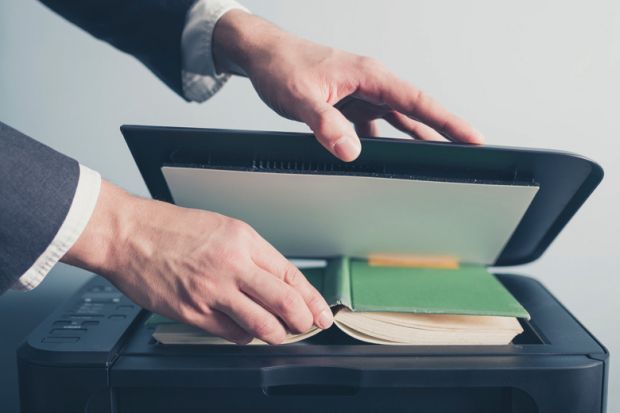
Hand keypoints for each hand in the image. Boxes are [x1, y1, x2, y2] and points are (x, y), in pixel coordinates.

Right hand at [62, 181, 332, 343]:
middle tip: (307, 326)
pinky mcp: (192, 312)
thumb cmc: (171, 229)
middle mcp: (232, 265)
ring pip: (262, 324)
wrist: (128, 235)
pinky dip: (245, 337)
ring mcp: (212, 291)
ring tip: (278, 333)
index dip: (312, 298)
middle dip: (303, 320)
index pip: (291, 274)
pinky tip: (245, 332)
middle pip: (285, 302)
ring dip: (276, 334)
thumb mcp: (222, 229)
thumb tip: (279, 281)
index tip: (321, 311)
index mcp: (243, 240)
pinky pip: (231, 334)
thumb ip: (251, 255)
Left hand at [213, 10, 483, 161]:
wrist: (262, 55)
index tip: (473, 137)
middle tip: (468, 152)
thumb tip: (351, 152)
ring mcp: (361, 93)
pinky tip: (386, 157)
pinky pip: (375, 125)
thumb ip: (326, 124)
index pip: (417, 101)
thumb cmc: (281, 66)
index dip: (448, 121)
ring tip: (436, 161)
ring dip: (415, 139)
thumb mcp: (300, 98)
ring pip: (397, 120)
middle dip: (443, 131)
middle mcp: (370, 83)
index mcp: (368, 76)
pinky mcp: (349, 103)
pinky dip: (384, 141)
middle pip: (415, 111)